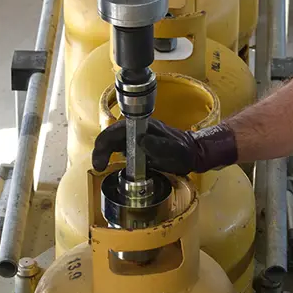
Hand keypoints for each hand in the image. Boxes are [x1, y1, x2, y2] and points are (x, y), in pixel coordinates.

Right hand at [92, 119, 237, 174]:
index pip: (117, 130)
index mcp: (144, 127)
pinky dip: (113, 156)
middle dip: (101, 149)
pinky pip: (121, 148)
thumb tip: (142, 141)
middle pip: (111, 135)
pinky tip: (112, 164)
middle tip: (99, 165)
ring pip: (114, 141)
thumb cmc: (184, 151)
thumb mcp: (174, 150)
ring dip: (105, 152)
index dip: (105, 142)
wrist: (193, 154)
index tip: (102, 159)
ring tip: (102, 165)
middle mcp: (137, 130)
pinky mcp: (138, 146)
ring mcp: (137, 137)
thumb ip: (159, 146)